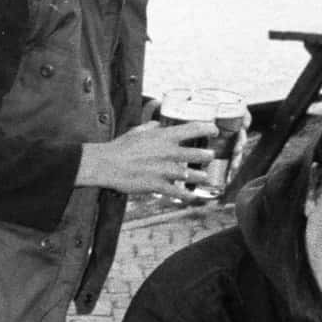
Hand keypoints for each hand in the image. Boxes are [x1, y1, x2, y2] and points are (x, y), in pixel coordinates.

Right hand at [77, 121, 218, 200]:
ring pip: (193, 175)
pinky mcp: (158, 185)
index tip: (214, 131)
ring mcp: (164, 170)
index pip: (194, 128)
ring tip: (204, 177)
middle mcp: (168, 152)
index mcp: (164, 136)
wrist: (106, 164)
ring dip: (201, 177)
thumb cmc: (121, 147)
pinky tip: (192, 197)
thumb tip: (159, 124)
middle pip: (199, 154)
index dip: (209, 128)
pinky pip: (179, 193)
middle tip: (210, 157)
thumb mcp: (138, 131)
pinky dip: (188, 196)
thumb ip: (152, 127)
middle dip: (208, 156)